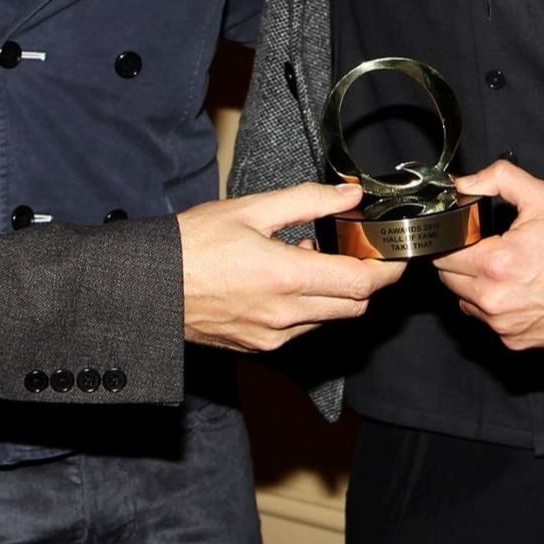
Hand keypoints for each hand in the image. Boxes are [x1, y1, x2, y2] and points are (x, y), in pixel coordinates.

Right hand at [178, 182, 402, 352]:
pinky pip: (301, 331)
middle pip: (354, 307)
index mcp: (285, 278)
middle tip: (353, 251)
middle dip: (364, 281)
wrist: (148, 286)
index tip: (395, 253)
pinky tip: (284, 281)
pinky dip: (308, 308)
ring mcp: (271, 338)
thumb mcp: (251, 208)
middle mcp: (283, 316)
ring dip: (333, 293)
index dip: (387, 270)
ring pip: (329, 320)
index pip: (361, 285)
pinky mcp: (258, 348)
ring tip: (305, 259)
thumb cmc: (193, 243)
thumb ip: (307, 201)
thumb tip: (349, 195)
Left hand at [432, 159, 543, 350]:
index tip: (467, 233)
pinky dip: (494, 306)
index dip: (452, 239)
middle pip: (449, 278)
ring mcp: (502, 324)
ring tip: (506, 268)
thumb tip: (462, 183)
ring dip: (474, 284)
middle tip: (487, 247)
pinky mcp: (513, 339)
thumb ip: (497, 179)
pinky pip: (487, 321)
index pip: (443, 254)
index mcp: (495, 263)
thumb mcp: (543, 197)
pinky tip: (517, 289)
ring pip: (465, 300)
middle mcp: (494, 299)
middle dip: (460, 260)